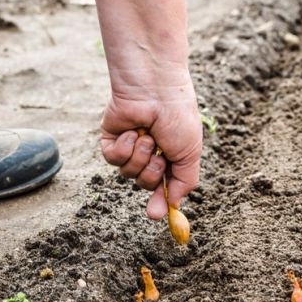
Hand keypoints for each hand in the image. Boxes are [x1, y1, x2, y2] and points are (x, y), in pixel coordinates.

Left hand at [99, 83, 202, 218]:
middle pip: (144, 183)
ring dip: (140, 155)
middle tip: (159, 153)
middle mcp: (148, 152)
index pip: (162, 186)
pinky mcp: (111, 139)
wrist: (155, 88)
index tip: (155, 214)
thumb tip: (171, 207)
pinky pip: (113, 160)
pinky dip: (124, 147)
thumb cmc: (177, 116)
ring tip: (147, 135)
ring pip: (128, 173)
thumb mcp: (190, 152)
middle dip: (152, 171)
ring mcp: (129, 146)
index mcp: (169, 155)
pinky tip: (132, 130)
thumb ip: (184, 182)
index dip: (159, 200)